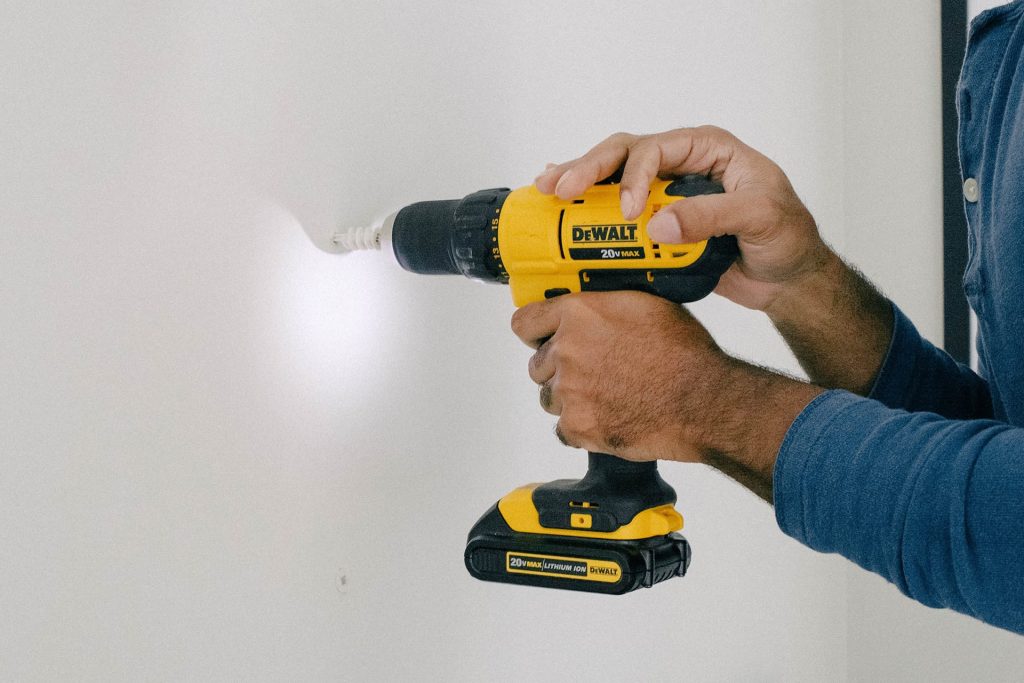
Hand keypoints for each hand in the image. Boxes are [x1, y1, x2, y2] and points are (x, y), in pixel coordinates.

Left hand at [511, 291, 823, 499]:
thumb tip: (590, 307)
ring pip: (550, 398)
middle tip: (594, 371)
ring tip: (607, 396)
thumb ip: (604, 305)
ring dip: (571, 399)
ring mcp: (569, 392)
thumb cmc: (684, 354)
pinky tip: (609, 417)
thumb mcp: (645, 305)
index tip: (540, 337)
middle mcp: (566, 351)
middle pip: (538, 365)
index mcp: (578, 315)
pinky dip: (581, 428)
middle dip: (560, 369)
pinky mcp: (577, 427)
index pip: (525, 322)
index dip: (535, 331)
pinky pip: (563, 430)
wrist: (702, 401)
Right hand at [534, 127, 833, 312]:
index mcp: (708, 149)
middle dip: (589, 168)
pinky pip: (616, 209)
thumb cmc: (787, 238)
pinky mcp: (657, 222)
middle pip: (625, 153)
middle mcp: (681, 164)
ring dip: (579, 183)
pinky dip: (588, 207)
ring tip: (546, 189)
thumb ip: (712, 217)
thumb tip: (657, 226)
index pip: (658, 148)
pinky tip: (562, 206)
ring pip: (613, 177)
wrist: (787, 279)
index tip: (629, 211)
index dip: (634, 175)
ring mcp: (666, 192)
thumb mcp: (760, 218)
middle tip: (559, 186)